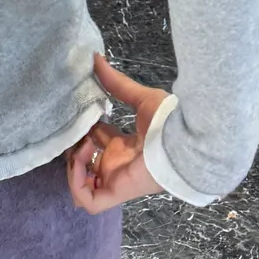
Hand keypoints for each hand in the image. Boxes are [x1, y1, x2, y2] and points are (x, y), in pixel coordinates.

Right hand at [66, 52, 167, 213]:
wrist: (185, 142)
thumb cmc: (169, 122)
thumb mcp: (140, 98)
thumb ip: (117, 82)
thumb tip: (95, 56)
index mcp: (127, 146)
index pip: (98, 143)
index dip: (85, 131)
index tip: (81, 116)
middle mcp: (119, 164)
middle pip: (88, 163)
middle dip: (74, 149)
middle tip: (74, 133)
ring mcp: (117, 180)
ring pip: (85, 185)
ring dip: (75, 166)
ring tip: (82, 145)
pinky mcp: (117, 192)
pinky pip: (90, 201)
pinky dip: (78, 184)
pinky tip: (83, 158)